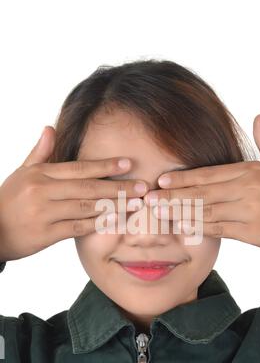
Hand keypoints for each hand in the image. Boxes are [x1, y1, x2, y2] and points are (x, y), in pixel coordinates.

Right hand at [0, 127, 147, 261]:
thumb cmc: (9, 200)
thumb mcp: (22, 173)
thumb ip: (40, 153)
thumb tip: (50, 128)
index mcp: (40, 174)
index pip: (78, 168)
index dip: (105, 165)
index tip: (128, 164)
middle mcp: (43, 191)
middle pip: (88, 188)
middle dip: (118, 187)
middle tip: (143, 187)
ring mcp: (44, 213)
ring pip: (86, 208)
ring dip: (114, 206)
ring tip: (136, 204)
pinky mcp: (46, 234)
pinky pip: (78, 228)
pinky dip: (98, 224)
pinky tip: (116, 221)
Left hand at [144, 114, 259, 254]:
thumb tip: (259, 117)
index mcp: (249, 170)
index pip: (208, 173)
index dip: (182, 178)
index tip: (160, 181)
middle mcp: (246, 187)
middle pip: (202, 192)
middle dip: (172, 196)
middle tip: (148, 199)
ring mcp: (249, 208)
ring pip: (206, 210)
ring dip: (180, 212)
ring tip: (158, 214)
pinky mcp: (252, 230)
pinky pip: (219, 229)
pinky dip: (199, 229)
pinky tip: (182, 229)